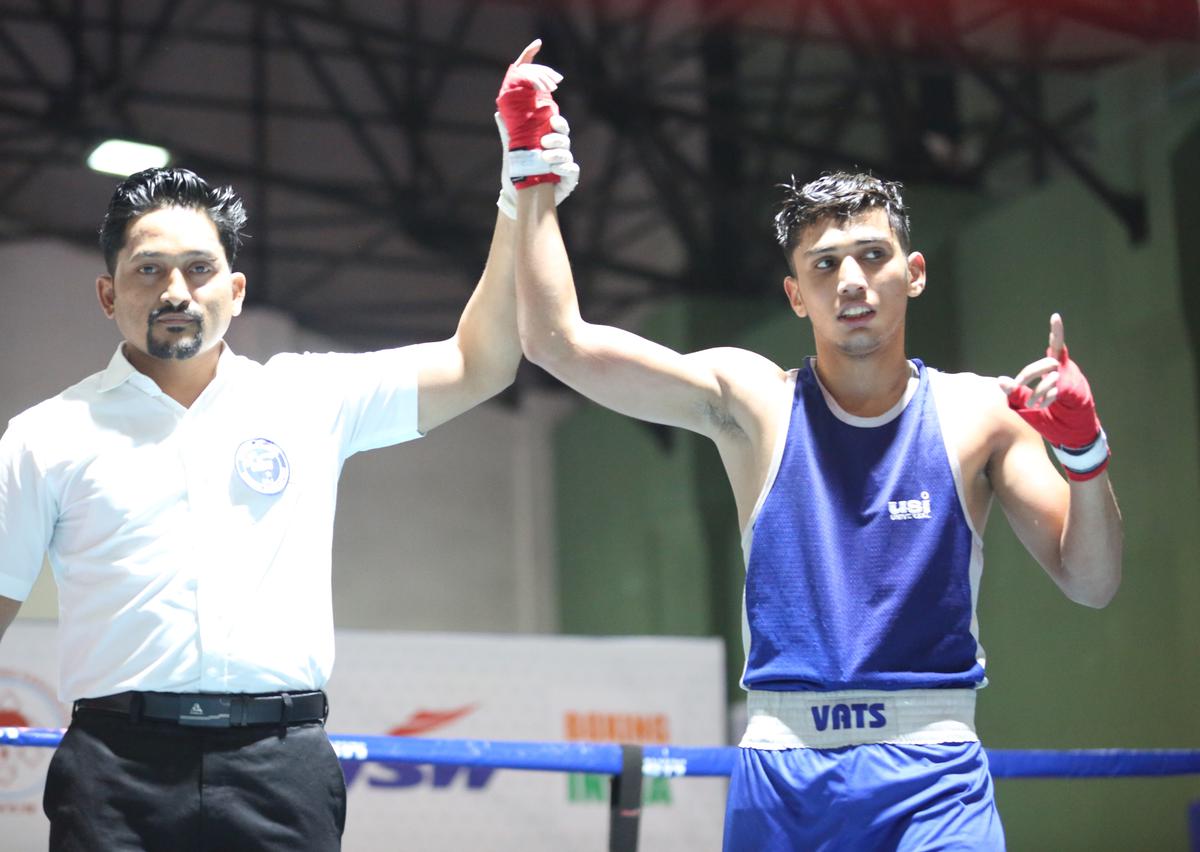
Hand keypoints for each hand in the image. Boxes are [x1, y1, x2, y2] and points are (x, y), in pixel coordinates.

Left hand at [495, 112, 578, 217]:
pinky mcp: (567, 182)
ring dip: (558, 154)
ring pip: (568, 155)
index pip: (558, 128)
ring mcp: (563, 167)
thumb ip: (508, 135)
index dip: (558, 123)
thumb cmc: (517, 175)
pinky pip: (572, 172)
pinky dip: (566, 168)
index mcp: (548, 143)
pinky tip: (556, 169)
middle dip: (556, 138)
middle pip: (565, 140)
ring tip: (545, 157)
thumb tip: (500, 114)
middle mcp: (558, 153)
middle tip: (544, 141)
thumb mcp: (512, 154)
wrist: (516, 200)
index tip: (552, 120)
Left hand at [999, 313, 1108, 479]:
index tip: (1056, 316)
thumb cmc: (1051, 418)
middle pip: (1044, 363)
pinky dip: (1046, 399)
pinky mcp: (1076, 393)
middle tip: (1017, 386)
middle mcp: (1066, 372)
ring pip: (1050, 378)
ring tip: (1034, 405)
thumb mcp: (1028, 406)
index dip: (1057, 332)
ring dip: (1037, 393)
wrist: (1072, 436)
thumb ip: (1017, 392)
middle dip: (1027, 374)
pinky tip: (1044, 407)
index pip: (1056, 347)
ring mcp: (1073, 381)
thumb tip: (1000, 380)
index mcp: (1056, 371)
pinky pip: (1057, 391)